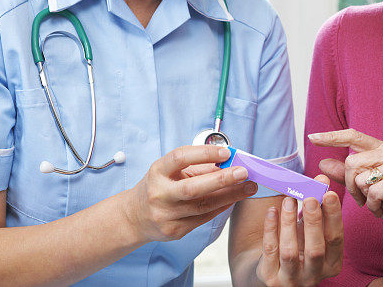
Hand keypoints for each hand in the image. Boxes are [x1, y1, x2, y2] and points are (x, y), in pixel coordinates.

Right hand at [125, 145, 257, 242]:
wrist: (134, 217)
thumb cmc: (157, 186)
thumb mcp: (170, 170)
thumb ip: (197, 165)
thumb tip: (228, 161)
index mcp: (157, 172)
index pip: (181, 158)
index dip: (204, 153)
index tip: (226, 152)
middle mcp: (159, 194)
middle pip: (193, 188)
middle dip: (221, 179)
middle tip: (243, 172)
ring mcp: (166, 215)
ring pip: (203, 206)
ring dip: (230, 195)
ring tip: (249, 186)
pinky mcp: (174, 231)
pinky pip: (203, 218)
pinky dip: (221, 207)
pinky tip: (234, 199)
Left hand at [256, 175, 342, 285]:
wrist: (274, 271)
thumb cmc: (298, 245)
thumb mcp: (312, 230)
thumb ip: (319, 207)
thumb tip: (322, 179)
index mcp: (331, 263)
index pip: (335, 239)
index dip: (333, 216)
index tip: (329, 194)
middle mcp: (313, 275)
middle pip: (315, 249)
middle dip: (313, 221)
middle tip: (310, 198)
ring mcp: (290, 279)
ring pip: (290, 252)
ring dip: (289, 223)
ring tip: (289, 200)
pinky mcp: (270, 277)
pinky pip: (269, 251)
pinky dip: (270, 229)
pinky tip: (272, 211)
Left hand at [309, 129, 382, 250]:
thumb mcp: (363, 188)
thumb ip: (344, 174)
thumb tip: (322, 163)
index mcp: (382, 149)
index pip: (353, 136)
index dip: (332, 137)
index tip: (312, 137)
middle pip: (351, 162)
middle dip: (350, 185)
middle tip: (362, 198)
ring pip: (360, 178)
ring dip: (362, 196)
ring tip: (376, 202)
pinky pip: (372, 192)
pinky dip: (373, 205)